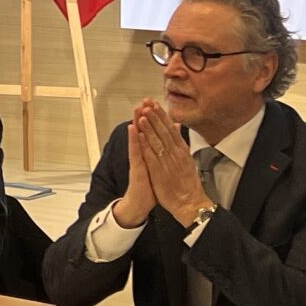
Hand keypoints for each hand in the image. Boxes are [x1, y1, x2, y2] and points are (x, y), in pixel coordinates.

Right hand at [111, 100, 161, 227]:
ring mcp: (139, 161)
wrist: (141, 203)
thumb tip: (172, 137)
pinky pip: (136, 152)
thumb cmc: (153, 187)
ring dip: (137, 123)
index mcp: (152, 155)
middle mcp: (144, 155)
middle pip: (144, 133)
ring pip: (138, 139)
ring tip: (137, 110)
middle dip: (144, 116)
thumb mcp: (161, 167)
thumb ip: (164, 152)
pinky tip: (134, 129)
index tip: (154, 104)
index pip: (152, 133)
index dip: (153, 119)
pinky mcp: (137, 169)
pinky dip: (135, 140)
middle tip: (143, 101)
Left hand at [134, 106, 207, 226]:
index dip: (162, 116)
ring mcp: (167, 162)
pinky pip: (150, 155)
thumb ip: (180, 143)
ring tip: (142, 114)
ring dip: (149, 126)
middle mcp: (176, 153)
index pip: (171, 129)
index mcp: (182, 150)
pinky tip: (139, 134)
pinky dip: (145, 144)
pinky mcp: (159, 171)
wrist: (190, 202)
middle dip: (154, 116)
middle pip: (163, 131)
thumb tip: (177, 127)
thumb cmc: (188, 183)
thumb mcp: (187, 159)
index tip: (155, 104)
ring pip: (157, 140)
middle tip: (147, 103)